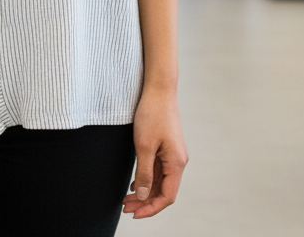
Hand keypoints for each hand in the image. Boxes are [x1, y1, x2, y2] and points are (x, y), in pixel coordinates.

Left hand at [123, 88, 187, 218]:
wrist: (159, 88)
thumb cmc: (152, 113)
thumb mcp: (144, 145)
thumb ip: (145, 173)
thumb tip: (144, 196)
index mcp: (176, 163)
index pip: (167, 196)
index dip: (151, 208)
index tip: (135, 213)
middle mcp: (178, 161)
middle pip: (163, 190)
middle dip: (145, 202)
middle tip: (125, 207)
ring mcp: (173, 154)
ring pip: (160, 181)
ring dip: (145, 191)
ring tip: (126, 199)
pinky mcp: (167, 147)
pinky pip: (158, 169)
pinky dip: (147, 179)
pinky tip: (134, 184)